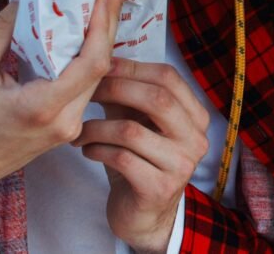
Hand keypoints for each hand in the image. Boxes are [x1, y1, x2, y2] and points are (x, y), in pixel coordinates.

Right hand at [0, 0, 124, 215]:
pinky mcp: (64, 129)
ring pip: (96, 78)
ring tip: (101, 4)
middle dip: (108, 24)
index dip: (104, 25)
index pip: (93, 63)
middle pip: (102, 67)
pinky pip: (84, 88)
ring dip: (99, 40)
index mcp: (41, 108)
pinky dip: (86, 58)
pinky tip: (84, 34)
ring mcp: (67, 128)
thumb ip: (3, 30)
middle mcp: (64, 121)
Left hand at [75, 59, 210, 252]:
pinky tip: (87, 150)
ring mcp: (181, 165)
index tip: (102, 66)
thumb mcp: (137, 123)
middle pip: (157, 99)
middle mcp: (195, 139)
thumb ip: (127, 95)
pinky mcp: (159, 188)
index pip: (169, 78)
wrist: (145, 214)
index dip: (133, 68)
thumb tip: (102, 58)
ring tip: (79, 131)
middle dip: (116, 89)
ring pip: (132, 130)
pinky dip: (96, 150)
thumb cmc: (139, 161)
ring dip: (96, 127)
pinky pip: (121, 158)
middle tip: (87, 92)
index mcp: (195, 116)